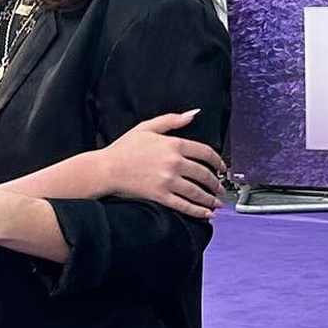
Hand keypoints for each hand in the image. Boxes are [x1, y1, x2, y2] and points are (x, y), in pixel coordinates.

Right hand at [97, 112, 225, 218]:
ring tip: (216, 202)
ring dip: (210, 198)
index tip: (221, 167)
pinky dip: (197, 211)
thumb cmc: (123, 148)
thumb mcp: (147, 127)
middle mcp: (174, 163)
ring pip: (196, 191)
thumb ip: (172, 120)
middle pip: (203, 174)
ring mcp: (168, 181)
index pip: (204, 152)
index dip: (217, 161)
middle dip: (215, 183)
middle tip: (220, 188)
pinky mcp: (160, 196)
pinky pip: (184, 205)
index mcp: (174, 144)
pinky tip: (206, 214)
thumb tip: (193, 114)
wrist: (106, 168)